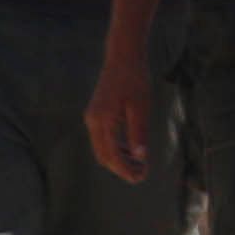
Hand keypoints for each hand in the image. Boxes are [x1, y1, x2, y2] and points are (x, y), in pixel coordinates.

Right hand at [83, 43, 156, 183]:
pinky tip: (131, 150)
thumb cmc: (134, 79)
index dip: (126, 169)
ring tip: (139, 164)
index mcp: (103, 120)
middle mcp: (93, 121)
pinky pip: (102, 139)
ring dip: (118, 160)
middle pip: (104, 156)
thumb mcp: (141, 106)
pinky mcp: (96, 114)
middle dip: (121, 168)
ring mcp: (92, 118)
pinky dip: (115, 149)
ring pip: (102, 149)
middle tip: (142, 174)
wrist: (122, 56)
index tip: (141, 177)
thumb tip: (141, 157)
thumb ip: (139, 132)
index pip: (112, 155)